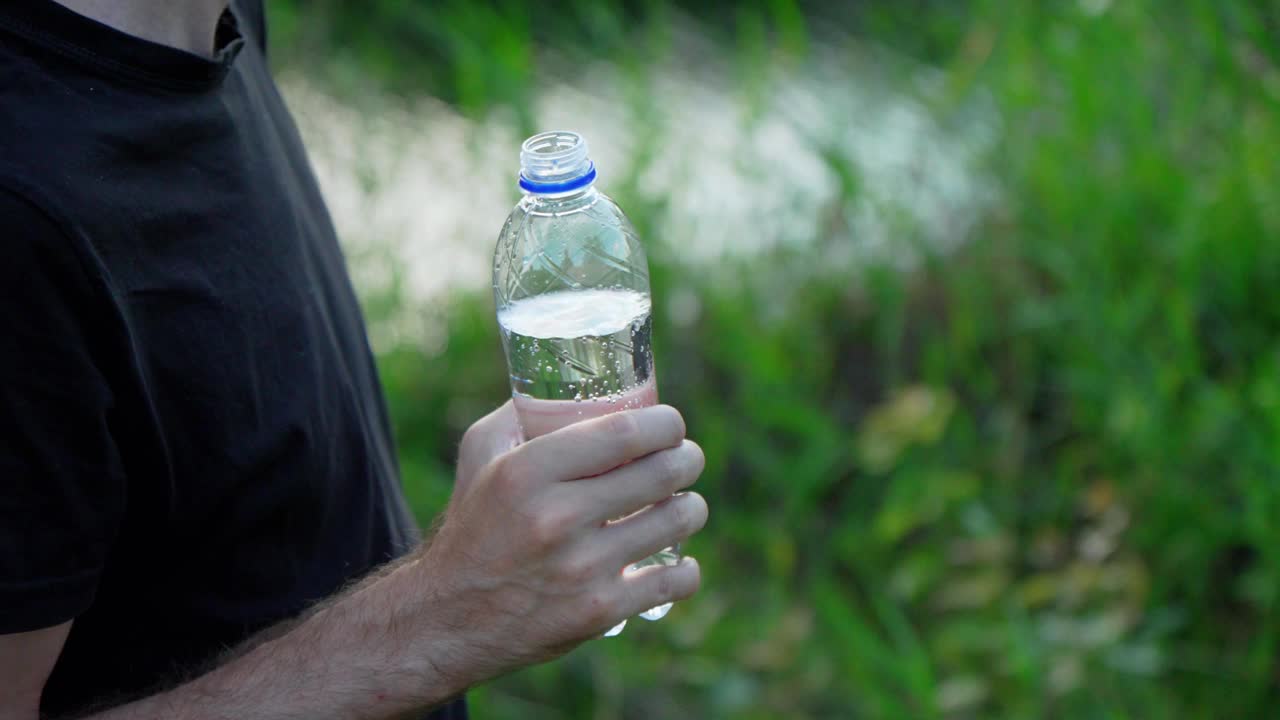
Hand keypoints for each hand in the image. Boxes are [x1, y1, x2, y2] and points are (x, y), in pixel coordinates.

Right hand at [415, 402, 706, 684]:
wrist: (447, 620)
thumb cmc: (472, 527)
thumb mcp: (480, 456)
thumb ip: (520, 415)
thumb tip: (570, 386)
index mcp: (527, 473)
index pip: (624, 432)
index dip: (665, 423)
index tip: (671, 425)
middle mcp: (556, 518)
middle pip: (661, 472)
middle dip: (688, 459)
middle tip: (686, 459)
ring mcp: (582, 569)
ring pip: (676, 521)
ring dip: (691, 508)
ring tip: (684, 505)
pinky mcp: (599, 613)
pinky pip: (673, 582)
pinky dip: (685, 570)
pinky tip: (679, 561)